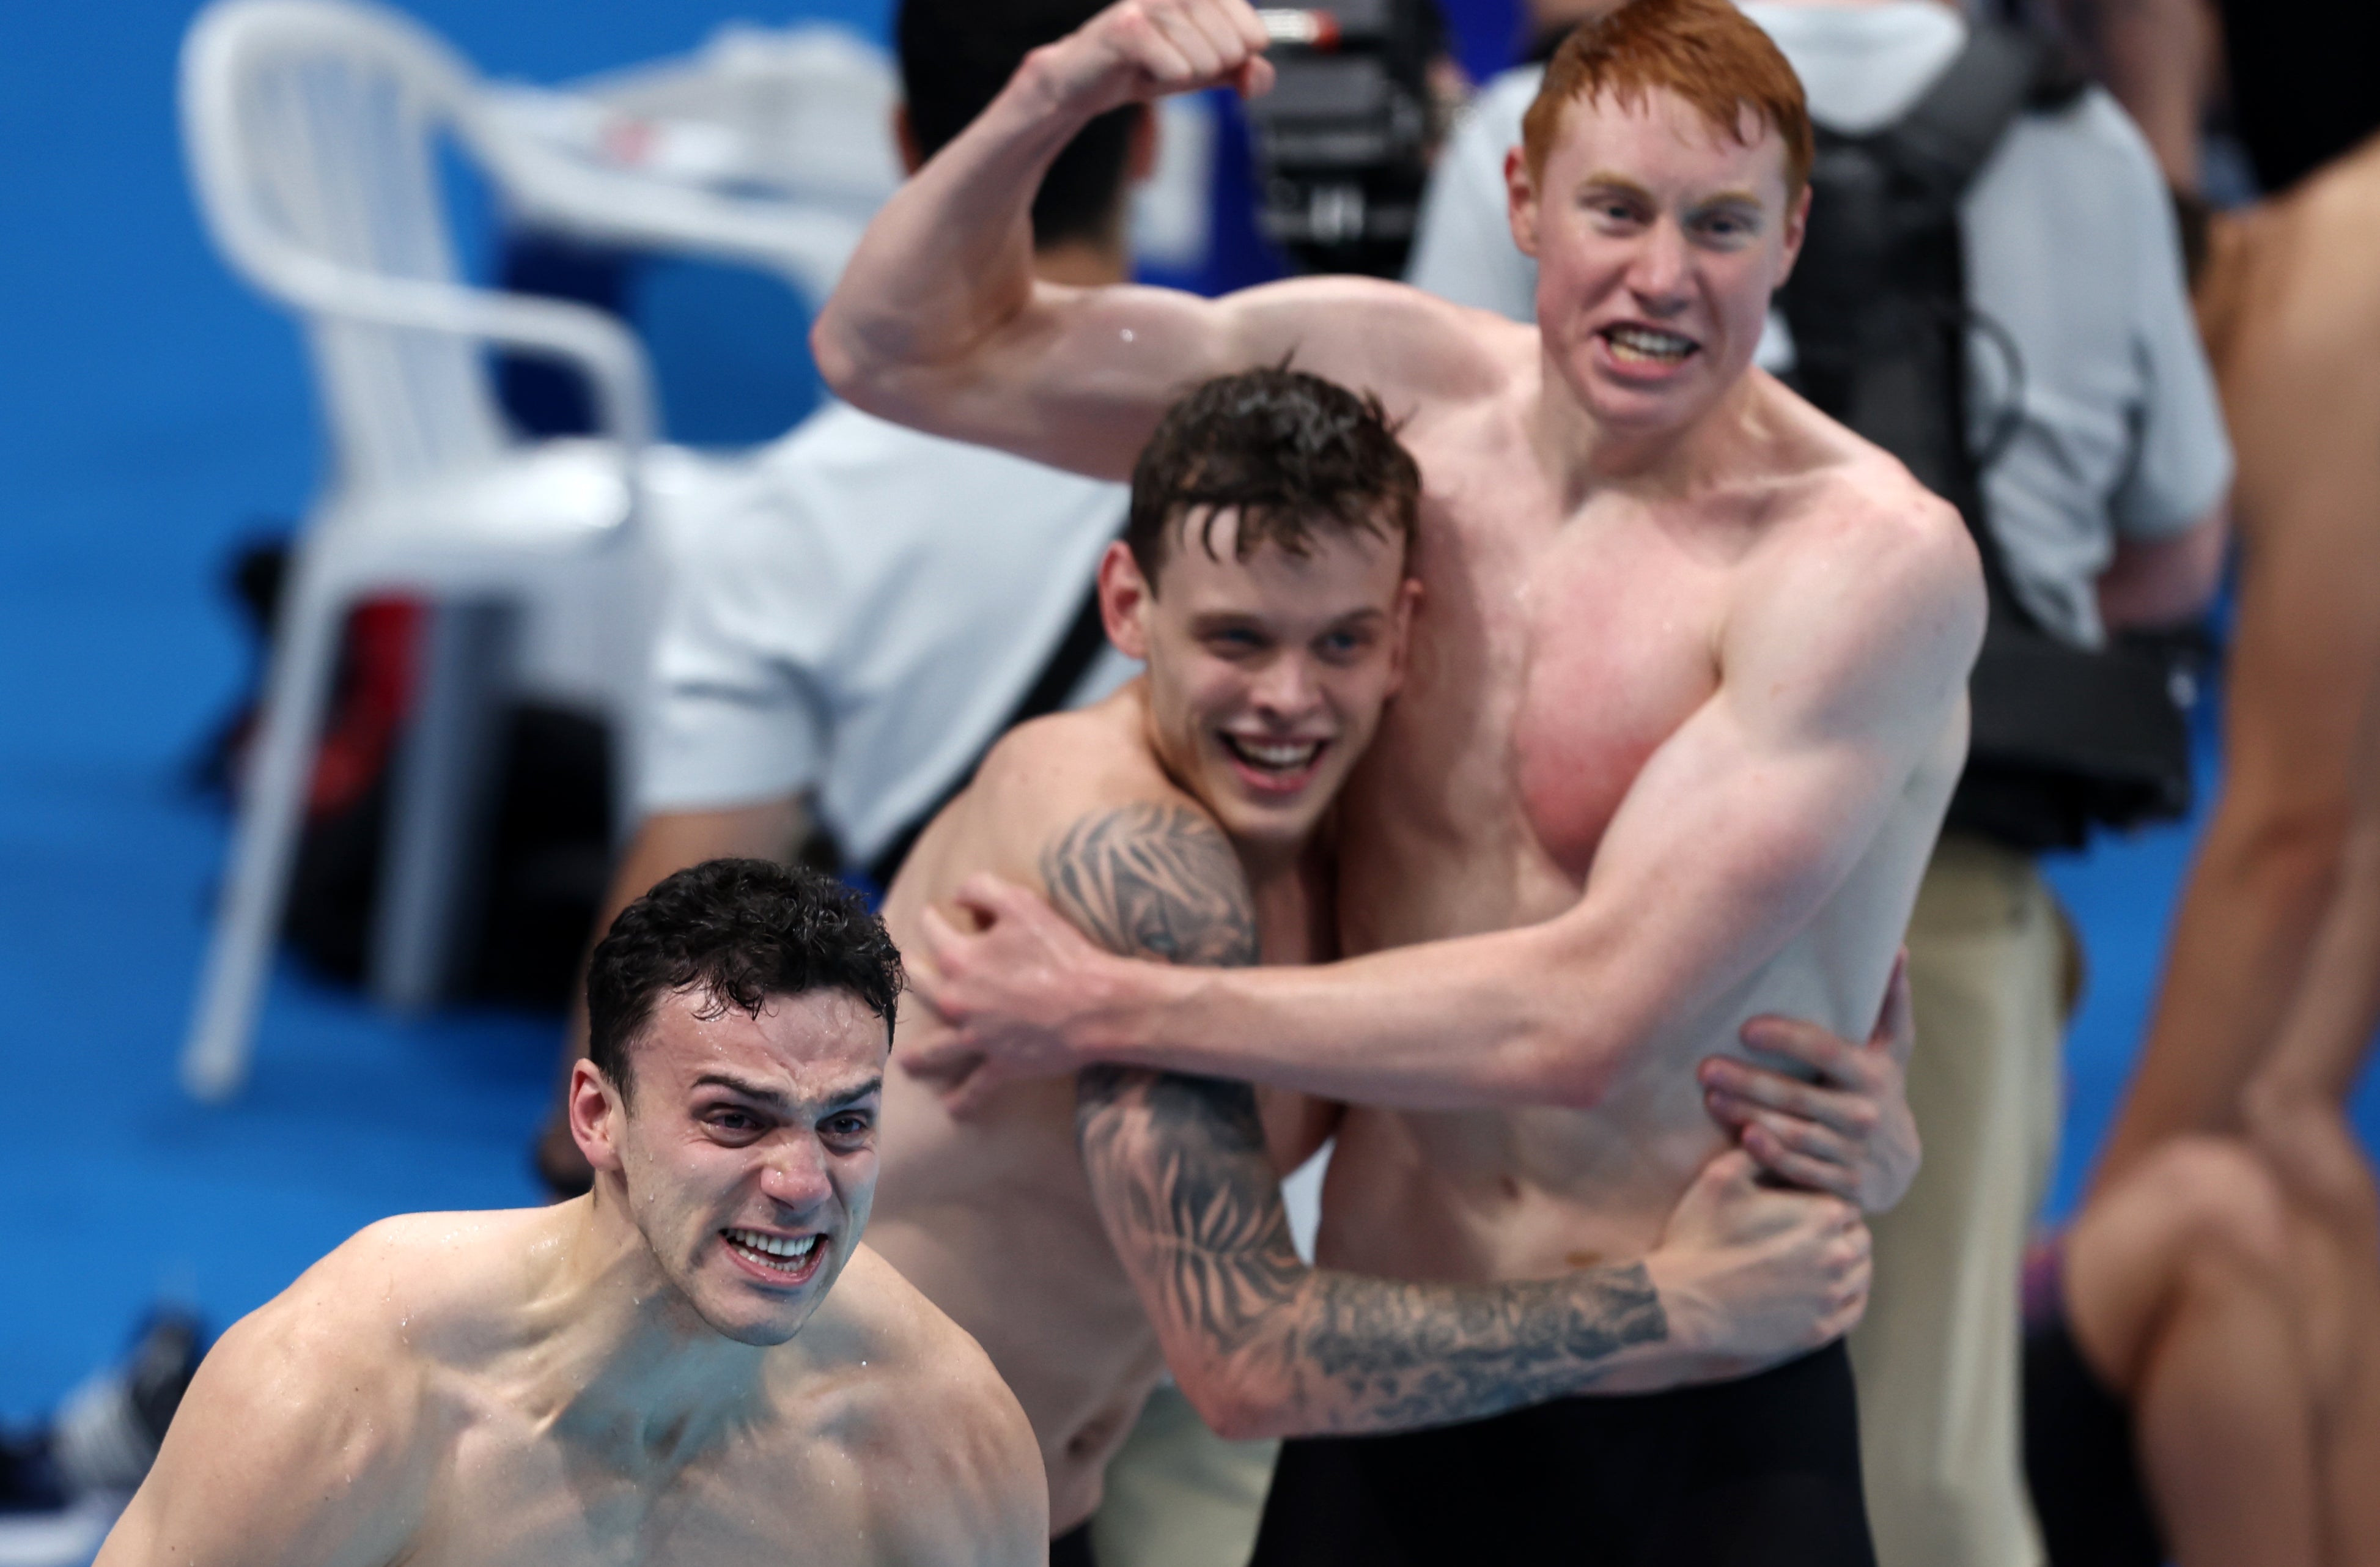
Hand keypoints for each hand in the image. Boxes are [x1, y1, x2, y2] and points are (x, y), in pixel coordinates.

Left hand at [902, 874, 1122, 1112]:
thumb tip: (957, 895)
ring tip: (906, 1063)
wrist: (1095, 1005)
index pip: (932, 931)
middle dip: (912, 976)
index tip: (931, 913)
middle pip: (922, 988)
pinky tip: (951, 1108)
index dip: (931, 918)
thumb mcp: (1022, 903)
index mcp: (959, 959)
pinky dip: (962, 1100)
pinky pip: (976, 1088)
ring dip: (919, 1055)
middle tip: (908, 971)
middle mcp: (958, 1001)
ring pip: (937, 1049)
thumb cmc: (1061, 951)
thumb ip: (983, 889)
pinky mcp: (1001, 1065)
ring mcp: (977, 1038)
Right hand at [1033, 0, 1275, 117]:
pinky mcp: (1129, 28)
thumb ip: (1242, 72)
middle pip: (1233, 50)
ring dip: (1181, 76)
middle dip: (1206, 70)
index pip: (1255, 33)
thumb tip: (1260, 76)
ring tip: (1155, 64)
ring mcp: (1152, 3)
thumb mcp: (1206, 70)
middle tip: (1174, 61)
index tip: (1208, 54)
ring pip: (1205, 61)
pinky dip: (1162, 81)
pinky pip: (1177, 70)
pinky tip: (1141, 69)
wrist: (1088, 80)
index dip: (1236, 58)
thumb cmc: (1148, 66)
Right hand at [1638, 1149, 1871, 1383]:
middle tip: (1806, 1232)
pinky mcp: (1820, 1330)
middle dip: (1838, 1231)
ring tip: (1819, 1259)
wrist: (1683, 1302)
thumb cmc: (1699, 1236)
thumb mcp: (1720, 1177)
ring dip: (1847, 1262)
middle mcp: (1838, 1255)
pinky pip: (1854, 1310)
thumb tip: (1769, 1130)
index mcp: (1822, 1214)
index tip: (1801, 1204)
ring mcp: (1831, 1297)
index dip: (1823, 1200)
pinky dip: (1849, 1297)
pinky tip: (1830, 1289)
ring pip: (1861, 1273)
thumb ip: (1756, 1151)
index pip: (1845, 1200)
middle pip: (1858, 1236)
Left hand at [1696, 952, 1920, 1212]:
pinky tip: (1743, 1137)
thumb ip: (1890, 1000)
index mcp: (1874, 1073)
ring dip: (1749, 1114)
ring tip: (1711, 1096)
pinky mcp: (1843, 1185)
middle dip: (1750, 1081)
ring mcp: (1854, 1153)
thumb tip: (1897, 945)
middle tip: (1706, 1067)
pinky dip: (1771, 1155)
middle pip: (1799, 1096)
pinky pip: (1801, 1169)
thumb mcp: (1891, 1049)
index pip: (1826, 1050)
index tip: (1746, 1028)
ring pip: (1794, 1132)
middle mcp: (1866, 1113)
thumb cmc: (1879, 1089)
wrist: (1899, 1166)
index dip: (1787, 1038)